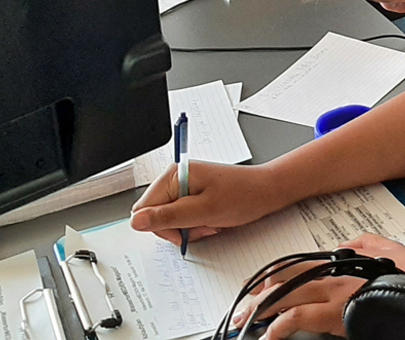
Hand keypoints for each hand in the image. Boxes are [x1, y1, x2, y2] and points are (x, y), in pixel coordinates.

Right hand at [130, 160, 280, 245]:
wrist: (267, 191)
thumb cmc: (242, 195)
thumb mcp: (204, 211)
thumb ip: (168, 216)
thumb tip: (137, 222)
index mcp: (174, 175)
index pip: (143, 210)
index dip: (162, 226)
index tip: (183, 229)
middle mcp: (176, 177)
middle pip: (155, 215)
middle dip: (177, 228)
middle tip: (201, 225)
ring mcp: (184, 186)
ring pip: (170, 219)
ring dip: (189, 227)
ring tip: (210, 222)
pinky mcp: (193, 194)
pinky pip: (183, 217)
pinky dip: (196, 224)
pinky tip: (211, 221)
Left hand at [232, 234, 404, 338]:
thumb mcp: (387, 252)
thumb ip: (364, 245)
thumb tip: (348, 243)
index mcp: (343, 262)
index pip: (300, 265)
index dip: (274, 276)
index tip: (256, 286)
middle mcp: (334, 273)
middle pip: (285, 279)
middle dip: (259, 293)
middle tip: (242, 308)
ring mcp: (332, 292)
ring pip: (284, 295)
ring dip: (260, 311)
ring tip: (244, 325)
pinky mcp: (334, 312)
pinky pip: (295, 318)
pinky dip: (276, 328)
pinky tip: (267, 338)